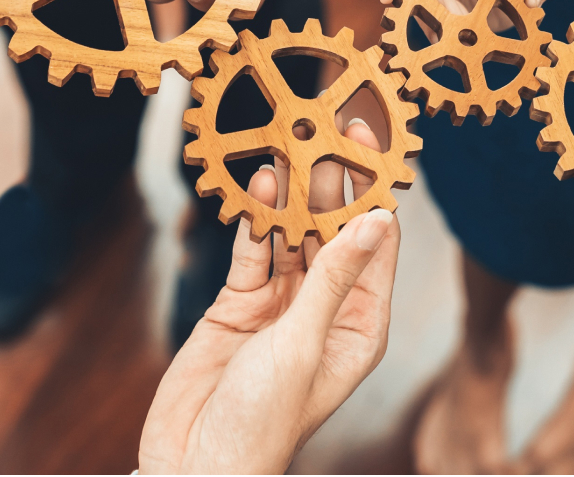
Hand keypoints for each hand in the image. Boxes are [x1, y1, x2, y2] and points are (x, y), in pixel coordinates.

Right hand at [138, 119, 399, 473]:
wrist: (196, 462)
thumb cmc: (264, 420)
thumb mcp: (305, 341)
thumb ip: (335, 277)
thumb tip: (378, 220)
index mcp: (360, 325)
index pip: (375, 244)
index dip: (374, 192)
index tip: (372, 144)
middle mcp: (326, 309)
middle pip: (334, 232)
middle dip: (331, 184)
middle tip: (327, 129)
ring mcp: (281, 306)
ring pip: (292, 236)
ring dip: (292, 194)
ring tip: (292, 142)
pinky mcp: (239, 304)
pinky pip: (253, 251)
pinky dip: (255, 219)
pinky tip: (259, 183)